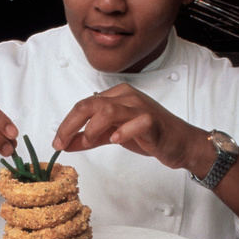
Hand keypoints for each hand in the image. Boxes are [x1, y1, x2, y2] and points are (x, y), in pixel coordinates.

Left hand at [52, 84, 208, 170]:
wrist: (181, 143)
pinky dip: (123, 132)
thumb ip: (89, 138)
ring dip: (93, 127)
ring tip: (88, 141)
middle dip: (71, 124)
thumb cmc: (149, 135)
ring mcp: (141, 107)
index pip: (84, 104)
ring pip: (109, 110)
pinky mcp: (153, 121)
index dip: (66, 123)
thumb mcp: (112, 136)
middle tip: (60, 143)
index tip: (57, 141)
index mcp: (116, 96)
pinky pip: (136, 122)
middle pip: (91, 104)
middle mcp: (127, 97)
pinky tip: (115, 140)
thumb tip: (65, 142)